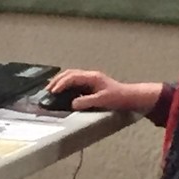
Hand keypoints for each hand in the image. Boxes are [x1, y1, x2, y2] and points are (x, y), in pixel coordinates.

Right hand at [44, 69, 160, 111]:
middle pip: (69, 74)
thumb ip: (86, 102)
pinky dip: (66, 84)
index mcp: (92, 77)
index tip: (52, 91)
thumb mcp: (102, 101)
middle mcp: (90, 76)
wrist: (131, 97)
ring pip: (71, 76)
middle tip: (47, 90)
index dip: (61, 84)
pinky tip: (63, 92)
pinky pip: (75, 81)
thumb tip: (72, 104)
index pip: (72, 77)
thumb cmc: (119, 98)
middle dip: (57, 81)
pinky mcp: (92, 84)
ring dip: (60, 81)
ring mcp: (91, 79)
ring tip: (52, 89)